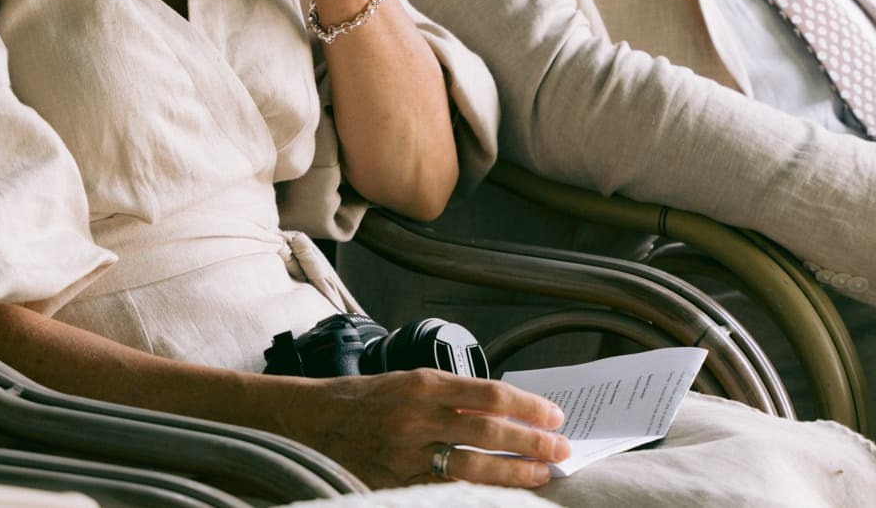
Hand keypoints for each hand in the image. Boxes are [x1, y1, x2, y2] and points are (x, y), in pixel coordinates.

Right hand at [271, 369, 569, 489]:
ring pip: (472, 468)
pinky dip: (476, 493)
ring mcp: (406, 454)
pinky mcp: (395, 483)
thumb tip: (505, 411)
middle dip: (532, 441)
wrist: (313, 420)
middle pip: (489, 432)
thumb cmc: (367, 399)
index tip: (555, 415)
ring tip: (542, 473)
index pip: (491, 394)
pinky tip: (499, 494)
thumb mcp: (410, 381)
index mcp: (425, 384)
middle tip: (561, 448)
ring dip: (513, 471)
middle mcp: (418, 418)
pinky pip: (444, 490)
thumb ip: (454, 396)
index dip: (529, 407)